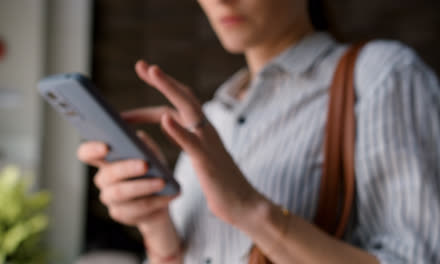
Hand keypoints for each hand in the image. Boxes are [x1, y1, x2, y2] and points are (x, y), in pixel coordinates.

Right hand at [76, 132, 177, 226]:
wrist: (161, 197)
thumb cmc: (153, 169)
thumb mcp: (153, 154)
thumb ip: (145, 145)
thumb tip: (139, 138)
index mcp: (106, 160)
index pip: (86, 153)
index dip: (91, 150)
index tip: (106, 147)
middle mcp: (103, 180)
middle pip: (108, 175)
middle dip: (127, 169)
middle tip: (145, 165)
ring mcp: (110, 199)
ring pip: (121, 193)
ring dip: (143, 187)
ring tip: (162, 182)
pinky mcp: (120, 214)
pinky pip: (136, 209)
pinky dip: (155, 201)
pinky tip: (169, 195)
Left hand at [128, 60, 261, 225]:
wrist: (244, 204)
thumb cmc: (221, 184)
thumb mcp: (202, 158)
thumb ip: (189, 143)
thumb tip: (171, 132)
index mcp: (202, 130)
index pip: (178, 106)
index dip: (159, 93)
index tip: (144, 79)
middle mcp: (206, 130)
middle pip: (184, 97)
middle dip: (162, 80)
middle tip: (142, 65)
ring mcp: (207, 142)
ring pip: (188, 108)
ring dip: (169, 88)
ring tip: (152, 72)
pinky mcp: (207, 160)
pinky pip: (191, 142)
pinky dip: (177, 129)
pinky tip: (165, 120)